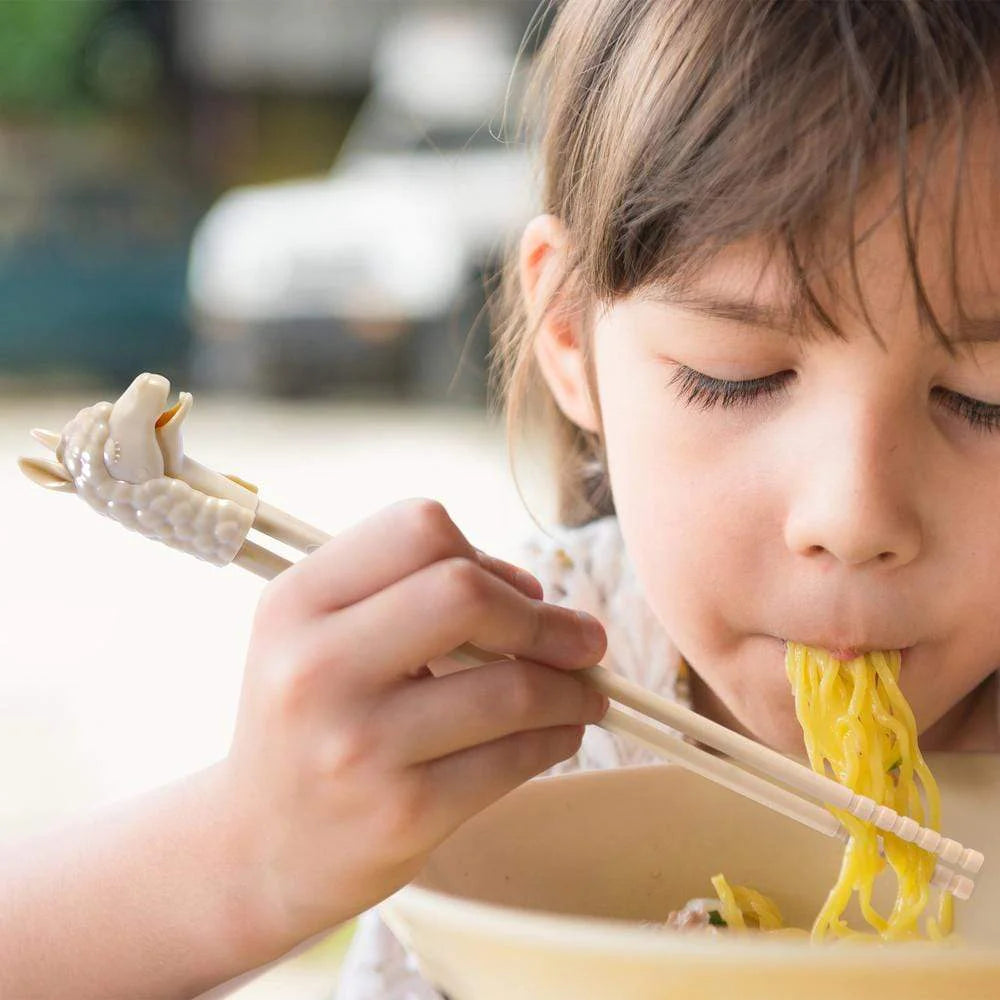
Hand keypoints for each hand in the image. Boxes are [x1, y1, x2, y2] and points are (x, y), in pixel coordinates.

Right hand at [221, 499, 607, 957]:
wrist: (259, 849)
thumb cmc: (311, 721)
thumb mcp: (318, 634)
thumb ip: (406, 592)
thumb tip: (535, 594)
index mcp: (296, 601)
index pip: (418, 528)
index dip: (485, 556)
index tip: (520, 592)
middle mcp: (315, 666)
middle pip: (465, 593)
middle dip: (545, 619)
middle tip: (585, 641)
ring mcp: (357, 744)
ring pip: (510, 687)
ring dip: (572, 689)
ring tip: (585, 694)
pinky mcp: (400, 813)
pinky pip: (514, 758)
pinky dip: (559, 737)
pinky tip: (561, 734)